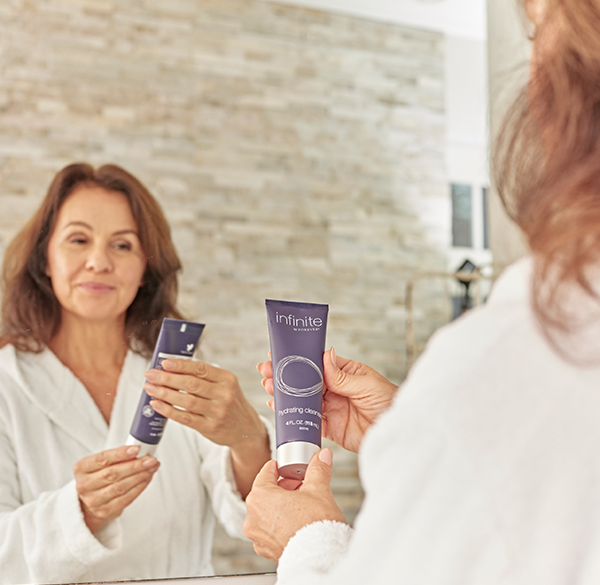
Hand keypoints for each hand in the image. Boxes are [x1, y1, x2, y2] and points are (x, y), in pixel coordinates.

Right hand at [73, 445, 158, 533]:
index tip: (136, 449)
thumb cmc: (98, 477)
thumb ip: (116, 457)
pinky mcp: (105, 511)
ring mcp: (94, 500)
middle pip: (113, 474)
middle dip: (136, 465)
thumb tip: (139, 451)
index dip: (120, 454)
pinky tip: (147, 479)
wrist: (89, 502)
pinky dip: (139, 487)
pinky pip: (126, 498)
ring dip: (140, 476)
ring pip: (121, 487)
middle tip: (151, 460)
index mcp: (82, 469)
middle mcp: (85, 485)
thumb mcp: (100, 464)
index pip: (102, 459)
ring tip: (152, 468)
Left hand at [143, 359, 269, 497]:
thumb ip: (205, 377)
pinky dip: (168, 410)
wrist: (245, 430)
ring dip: (164, 393)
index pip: (201, 368)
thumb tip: (173, 368)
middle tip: (150, 374)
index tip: (164, 362)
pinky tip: (157, 405)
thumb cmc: (230, 403)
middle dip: (167, 378)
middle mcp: (224, 394)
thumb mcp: (225, 385)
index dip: (181, 365)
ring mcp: (217, 411)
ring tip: (150, 388)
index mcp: (227, 379)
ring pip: (186, 400)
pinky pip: (185, 417)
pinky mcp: (209, 427)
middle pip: (191, 384)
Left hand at [243, 449, 345, 561]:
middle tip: (300, 486)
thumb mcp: (318, 489)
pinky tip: (297, 523)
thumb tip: (322, 456)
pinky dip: (280, 524)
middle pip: (265, 493)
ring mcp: (258, 536)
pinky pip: (270, 530)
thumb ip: (318, 469)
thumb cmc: (315, 525)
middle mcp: (252, 518)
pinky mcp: (266, 550)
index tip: (288, 468)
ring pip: (266, 513)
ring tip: (301, 505)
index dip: (279, 467)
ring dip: (281, 506)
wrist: (321, 556)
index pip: (265, 473)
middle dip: (283, 487)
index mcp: (259, 497)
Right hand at [258, 348, 397, 452]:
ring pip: (303, 399)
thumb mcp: (366, 384)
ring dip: (285, 394)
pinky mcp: (331, 427)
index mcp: (345, 372)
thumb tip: (325, 355)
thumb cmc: (389, 402)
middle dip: (285, 375)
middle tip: (266, 371)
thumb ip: (342, 375)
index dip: (298, 359)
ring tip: (267, 388)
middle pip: (305, 381)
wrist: (398, 432)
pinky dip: (293, 415)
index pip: (317, 363)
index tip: (280, 354)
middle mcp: (336, 388)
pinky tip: (279, 409)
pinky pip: (308, 420)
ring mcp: (332, 407)